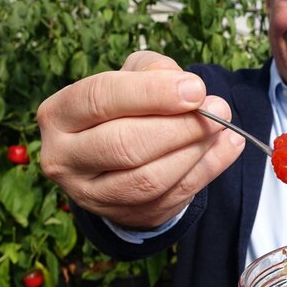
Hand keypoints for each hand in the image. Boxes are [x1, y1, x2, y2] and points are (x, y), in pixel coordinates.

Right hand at [37, 51, 245, 228]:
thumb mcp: (128, 77)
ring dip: (195, 151)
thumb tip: (186, 86)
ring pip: (149, 178)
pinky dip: (208, 170)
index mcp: (58, 115)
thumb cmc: (121, 108)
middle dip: (179, 127)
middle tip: (216, 109)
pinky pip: (173, 196)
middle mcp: (65, 159)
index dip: (151, 93)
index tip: (195, 88)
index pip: (100, 99)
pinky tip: (228, 146)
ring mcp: (93, 195)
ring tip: (222, 126)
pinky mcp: (127, 216)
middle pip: (125, 145)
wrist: (112, 159)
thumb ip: (152, 71)